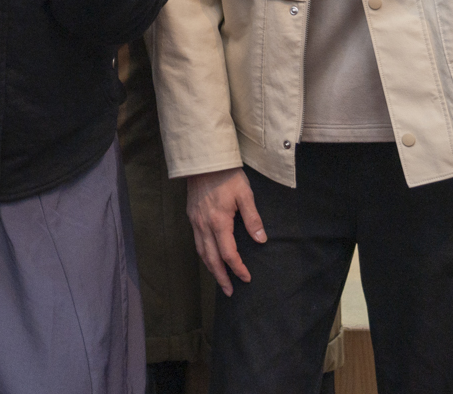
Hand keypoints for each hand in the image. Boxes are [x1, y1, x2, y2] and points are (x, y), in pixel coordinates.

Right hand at [186, 167, 265, 295]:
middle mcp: (204, 225)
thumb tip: (261, 240)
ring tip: (219, 280)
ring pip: (201, 252)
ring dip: (210, 268)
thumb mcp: (245, 194)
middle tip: (229, 291)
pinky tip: (209, 257)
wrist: (203, 160)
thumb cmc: (227, 175)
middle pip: (211, 259)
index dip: (238, 268)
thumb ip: (253, 219)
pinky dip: (204, 254)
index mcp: (219, 222)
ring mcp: (195, 221)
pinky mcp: (191, 215)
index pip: (228, 254)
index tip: (246, 278)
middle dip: (221, 277)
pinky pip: (197, 241)